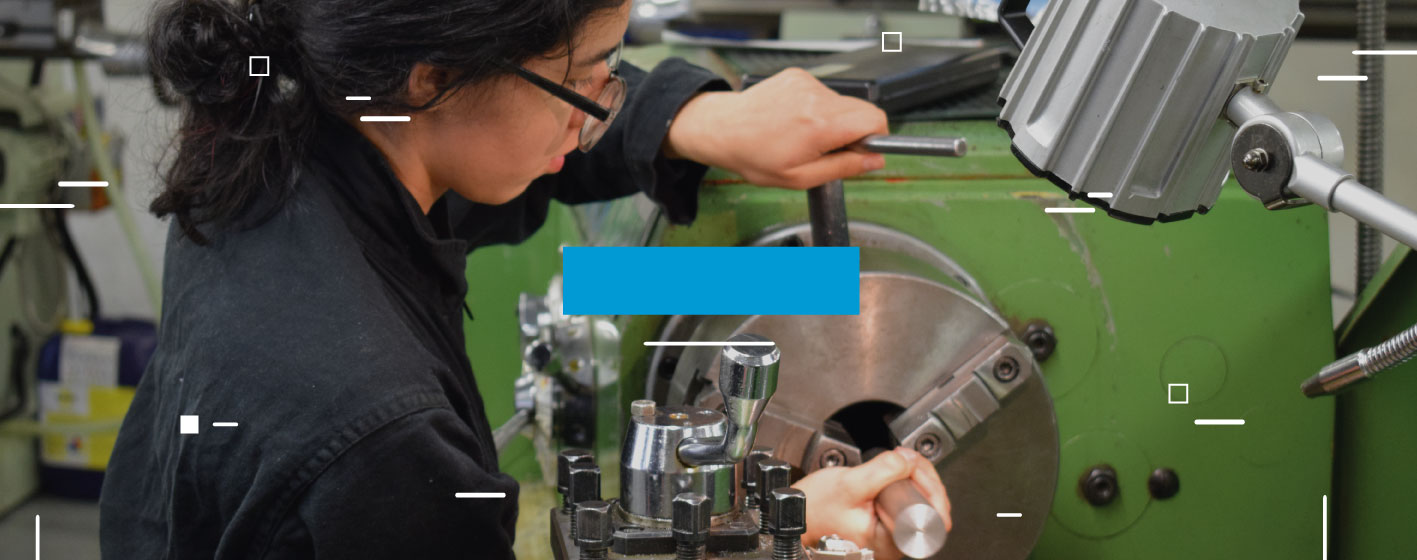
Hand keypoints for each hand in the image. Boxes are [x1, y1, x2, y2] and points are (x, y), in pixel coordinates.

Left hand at [664, 67, 888, 189]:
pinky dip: (818, 109)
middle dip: (855, 132)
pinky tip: (796, 122)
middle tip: (829, 150)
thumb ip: (844, 168)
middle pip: (863, 110)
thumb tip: (875, 161)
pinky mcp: (798, 76)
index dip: (876, 138)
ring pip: (843, 103)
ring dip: (834, 121)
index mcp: (820, 125)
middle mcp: (816, 98)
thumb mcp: (800, 177)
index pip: (876, 120)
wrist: (722, 129)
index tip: (863, 151)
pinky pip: (824, 94)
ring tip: (805, 137)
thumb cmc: (754, 156)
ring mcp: (807, 83)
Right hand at [791, 448, 951, 559]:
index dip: (929, 485)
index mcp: (889, 540)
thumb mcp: (849, 484)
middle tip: (904, 459)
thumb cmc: (813, 508)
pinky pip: (907, 506)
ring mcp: (890, 537)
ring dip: (914, 478)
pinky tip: (895, 475)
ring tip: (897, 464)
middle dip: (922, 476)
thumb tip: (909, 460)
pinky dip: (904, 485)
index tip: (914, 468)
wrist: (795, 514)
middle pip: (930, 508)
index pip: (932, 515)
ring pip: (920, 506)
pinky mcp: (885, 527)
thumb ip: (883, 470)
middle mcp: (893, 545)